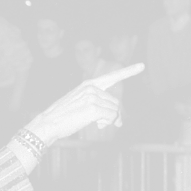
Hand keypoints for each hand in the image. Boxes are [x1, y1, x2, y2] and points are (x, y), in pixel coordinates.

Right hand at [27, 63, 144, 144]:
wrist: (48, 124)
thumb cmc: (63, 117)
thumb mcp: (79, 105)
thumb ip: (97, 106)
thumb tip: (117, 119)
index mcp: (88, 85)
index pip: (111, 77)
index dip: (128, 71)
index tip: (142, 66)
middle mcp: (91, 88)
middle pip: (115, 102)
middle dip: (114, 115)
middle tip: (107, 124)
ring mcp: (92, 97)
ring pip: (115, 110)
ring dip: (109, 120)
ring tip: (96, 124)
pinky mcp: (93, 108)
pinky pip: (111, 117)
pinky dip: (107, 123)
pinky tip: (96, 125)